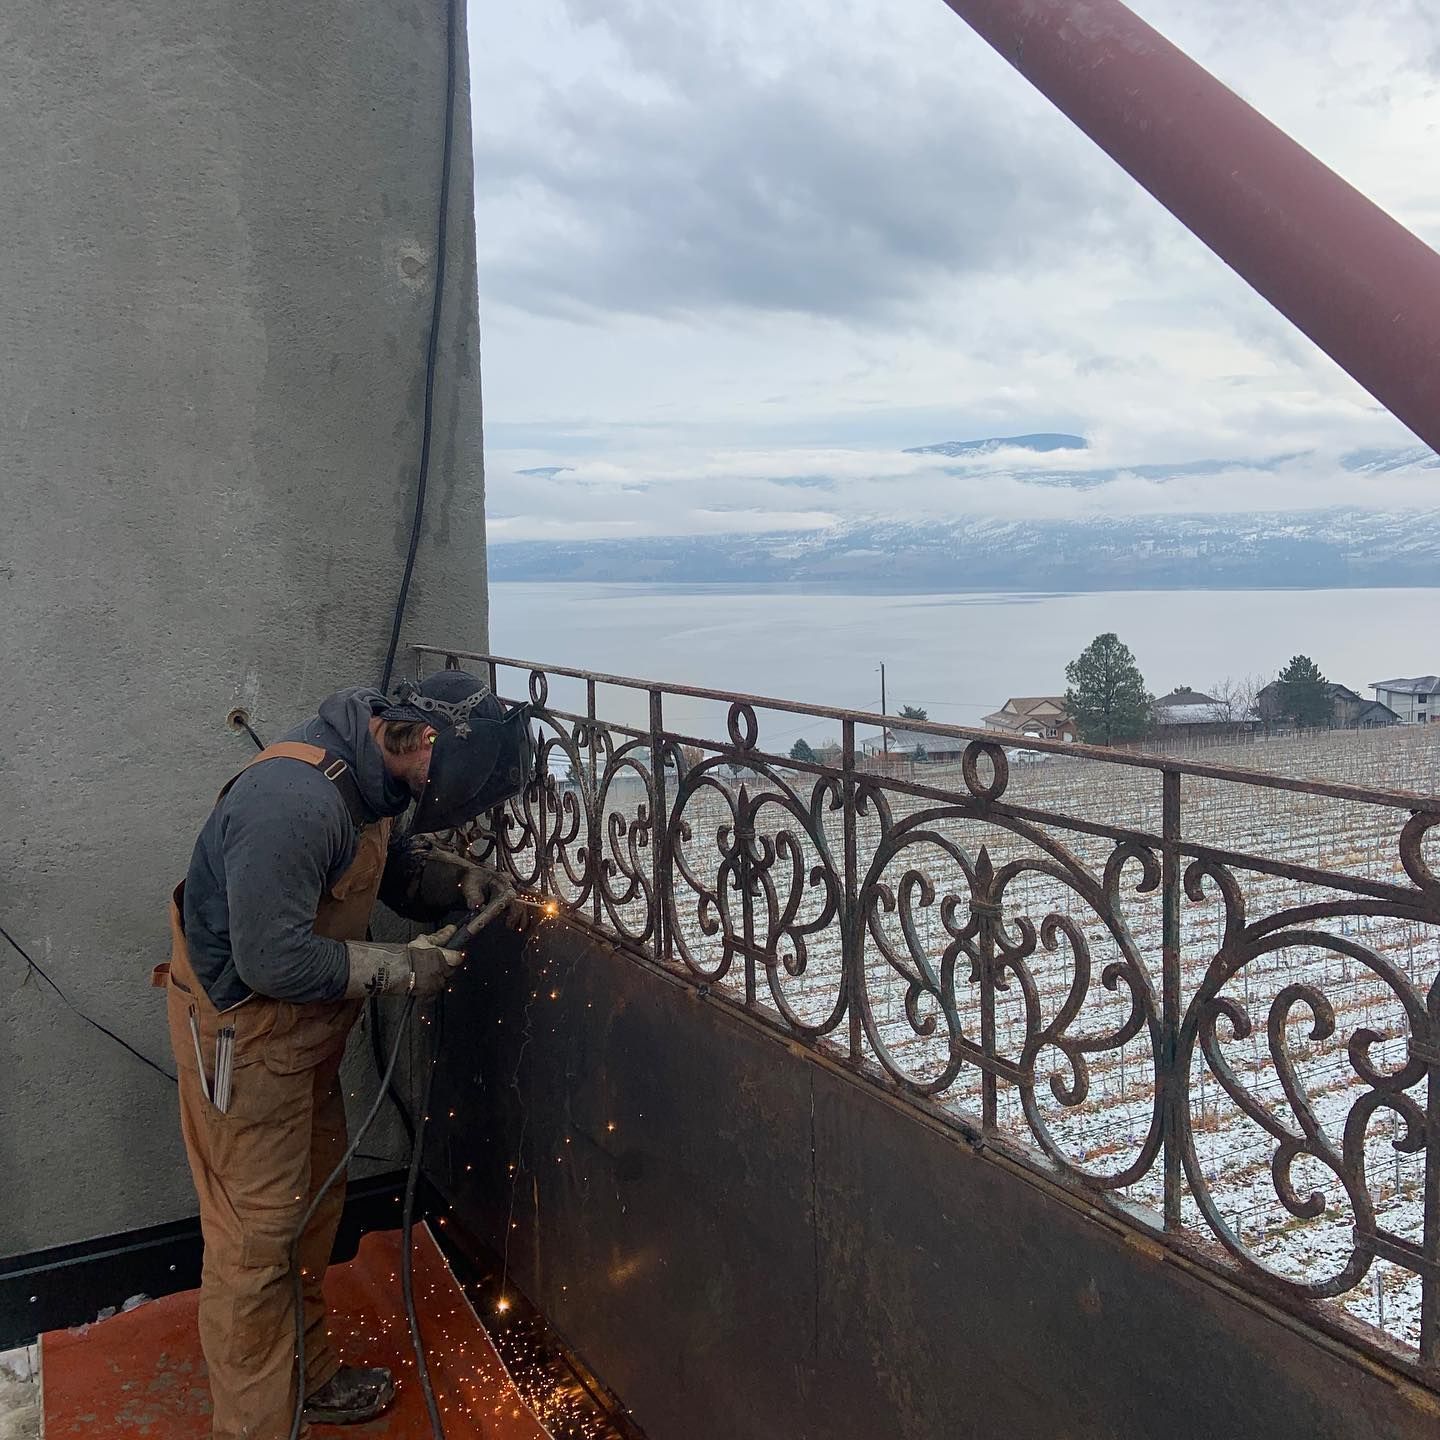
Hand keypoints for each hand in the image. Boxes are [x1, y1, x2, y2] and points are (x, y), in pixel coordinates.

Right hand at [344, 933, 463, 998]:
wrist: (392, 970)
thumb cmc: (407, 955)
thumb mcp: (425, 941)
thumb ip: (441, 936)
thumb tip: (451, 929)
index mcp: (444, 958)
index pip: (459, 957)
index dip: (455, 954)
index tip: (452, 953)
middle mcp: (442, 973)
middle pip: (451, 969)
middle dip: (445, 965)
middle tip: (433, 961)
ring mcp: (435, 985)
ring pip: (442, 980)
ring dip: (437, 975)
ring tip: (424, 970)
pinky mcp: (428, 994)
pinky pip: (434, 991)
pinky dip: (430, 986)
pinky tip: (421, 980)